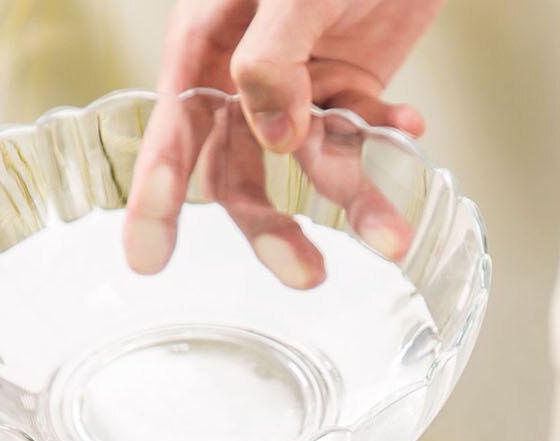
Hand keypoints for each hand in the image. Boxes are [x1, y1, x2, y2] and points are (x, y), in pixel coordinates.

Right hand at [124, 0, 440, 283]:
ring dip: (355, 202)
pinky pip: (360, 136)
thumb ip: (274, 60)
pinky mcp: (346, 90)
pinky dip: (386, 140)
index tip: (147, 258)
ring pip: (313, 168)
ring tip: (392, 237)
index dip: (156, 196)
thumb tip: (273, 139)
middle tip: (307, 275)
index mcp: (205, 46)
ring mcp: (297, 89)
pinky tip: (411, 127)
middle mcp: (243, 78)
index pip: (172, 134)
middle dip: (272, 228)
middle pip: (240, 174)